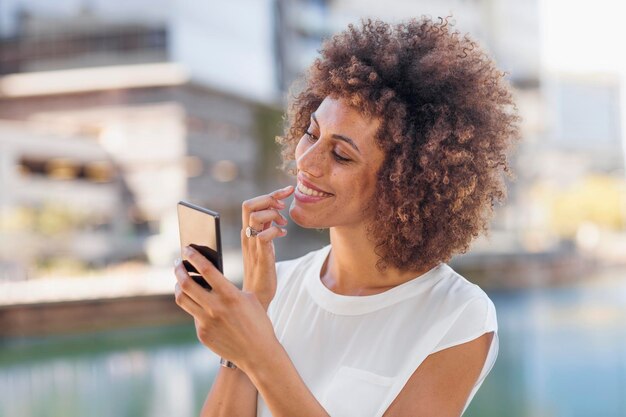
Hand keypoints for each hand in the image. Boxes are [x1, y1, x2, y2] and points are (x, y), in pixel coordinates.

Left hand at [174, 245, 278, 372]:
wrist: (258, 353)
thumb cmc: (258, 323)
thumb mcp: (249, 298)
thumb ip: (229, 288)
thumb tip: (212, 277)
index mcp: (230, 295)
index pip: (206, 269)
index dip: (193, 256)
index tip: (187, 249)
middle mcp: (215, 307)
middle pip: (186, 283)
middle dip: (179, 269)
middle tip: (178, 264)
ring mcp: (206, 322)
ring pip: (182, 299)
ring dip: (178, 286)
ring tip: (180, 281)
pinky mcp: (202, 334)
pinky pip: (192, 315)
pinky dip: (193, 306)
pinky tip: (197, 303)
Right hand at [241, 185, 294, 309]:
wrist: (257, 296)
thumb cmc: (262, 270)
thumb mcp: (264, 243)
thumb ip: (267, 227)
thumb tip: (276, 212)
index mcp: (247, 231)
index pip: (251, 204)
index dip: (271, 194)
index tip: (288, 191)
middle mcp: (246, 235)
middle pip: (248, 204)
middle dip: (269, 198)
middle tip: (284, 206)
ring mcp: (252, 245)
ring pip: (255, 216)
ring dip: (272, 214)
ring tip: (283, 223)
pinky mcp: (260, 256)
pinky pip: (264, 236)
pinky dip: (275, 231)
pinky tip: (282, 235)